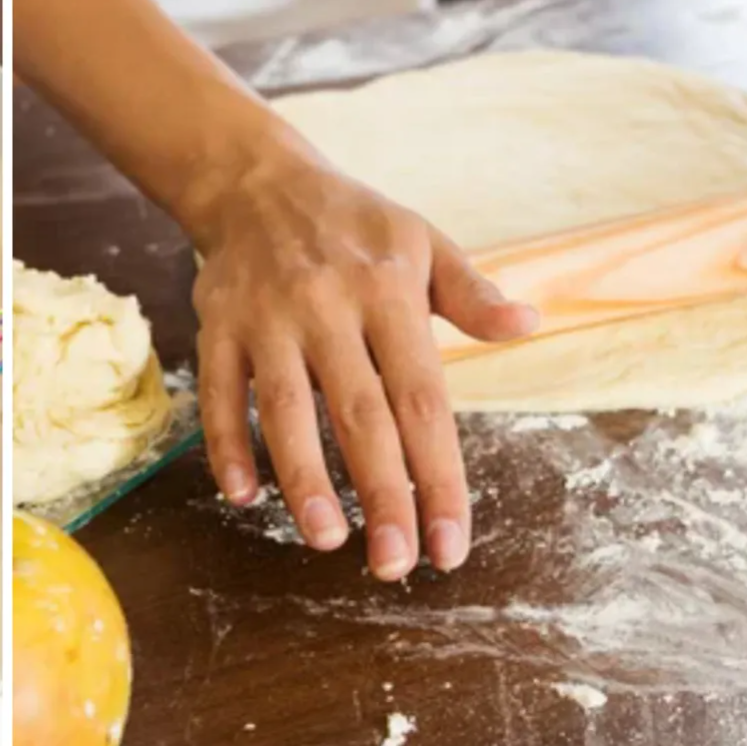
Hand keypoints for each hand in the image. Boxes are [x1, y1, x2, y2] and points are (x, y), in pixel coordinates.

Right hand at [186, 130, 536, 579]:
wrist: (256, 181)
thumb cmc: (353, 224)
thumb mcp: (423, 242)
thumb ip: (472, 294)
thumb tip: (528, 326)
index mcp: (389, 293)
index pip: (423, 398)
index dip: (438, 475)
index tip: (449, 542)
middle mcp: (329, 308)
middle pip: (360, 415)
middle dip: (381, 494)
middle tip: (395, 564)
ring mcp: (268, 319)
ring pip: (284, 408)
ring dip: (303, 477)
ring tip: (326, 539)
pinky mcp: (218, 326)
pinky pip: (219, 393)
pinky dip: (226, 444)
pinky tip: (243, 494)